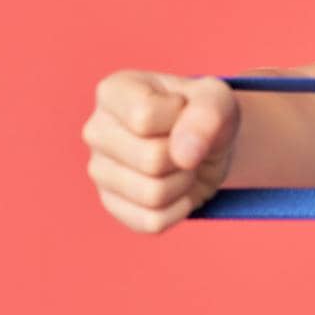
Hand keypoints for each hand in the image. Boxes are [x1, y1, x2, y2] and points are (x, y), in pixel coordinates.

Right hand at [82, 70, 240, 233]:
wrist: (206, 145)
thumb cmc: (205, 114)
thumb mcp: (218, 99)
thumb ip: (207, 113)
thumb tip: (184, 155)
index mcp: (113, 92)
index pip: (145, 117)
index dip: (182, 118)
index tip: (184, 112)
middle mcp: (96, 130)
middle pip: (151, 159)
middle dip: (186, 155)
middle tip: (187, 144)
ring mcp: (99, 171)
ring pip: (152, 194)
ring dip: (184, 182)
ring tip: (182, 164)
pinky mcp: (112, 205)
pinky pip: (152, 221)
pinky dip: (179, 208)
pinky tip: (177, 188)